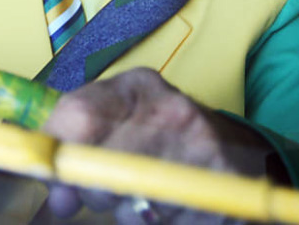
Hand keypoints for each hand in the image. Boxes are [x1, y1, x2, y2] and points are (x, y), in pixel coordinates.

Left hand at [41, 68, 272, 221]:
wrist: (246, 156)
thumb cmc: (170, 138)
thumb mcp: (127, 119)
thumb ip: (82, 139)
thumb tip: (55, 190)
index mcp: (138, 85)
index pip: (77, 115)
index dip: (55, 151)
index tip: (51, 171)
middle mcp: (169, 109)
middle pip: (97, 162)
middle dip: (88, 187)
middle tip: (99, 191)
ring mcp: (198, 148)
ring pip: (126, 199)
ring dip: (123, 208)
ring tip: (142, 196)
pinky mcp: (218, 187)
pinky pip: (159, 218)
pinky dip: (152, 219)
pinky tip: (165, 207)